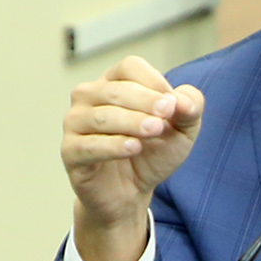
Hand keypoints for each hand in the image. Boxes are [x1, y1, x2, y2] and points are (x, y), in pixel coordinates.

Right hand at [62, 56, 205, 260]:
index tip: (173, 104)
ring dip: (131, 121)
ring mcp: (75, 123)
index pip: (129, 67)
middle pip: (115, 89)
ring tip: (155, 130)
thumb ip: (190, 108)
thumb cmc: (152, 152)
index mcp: (113, 82)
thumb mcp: (182, 130)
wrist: (131, 193)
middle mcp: (89, 97)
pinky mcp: (70, 152)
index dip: (153, 82)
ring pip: (100, 116)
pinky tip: (133, 148)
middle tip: (167, 115)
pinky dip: (112, 146)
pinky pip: (87, 145)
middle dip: (144, 101)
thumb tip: (184, 101)